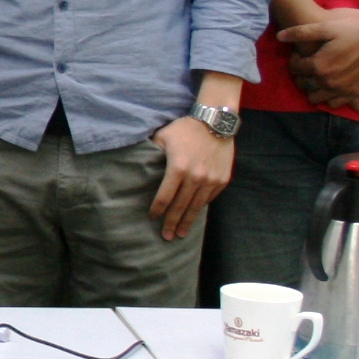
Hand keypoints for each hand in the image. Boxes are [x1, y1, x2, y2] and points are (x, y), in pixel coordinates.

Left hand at [148, 117, 234, 241]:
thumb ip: (151, 152)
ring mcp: (211, 180)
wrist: (216, 121)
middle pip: (180, 206)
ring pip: (197, 206)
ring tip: (181, 233)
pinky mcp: (223, 179)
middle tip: (166, 237)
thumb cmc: (185, 128)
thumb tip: (136, 163)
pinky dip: (201, 207)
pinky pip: (209, 198)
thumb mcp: (162, 136)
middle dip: (172, 223)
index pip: (165, 196)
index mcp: (178, 168)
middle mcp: (196, 177)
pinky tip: (194, 214)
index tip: (152, 218)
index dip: (157, 209)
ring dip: (188, 221)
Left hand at [274, 9, 358, 102]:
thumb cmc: (356, 29)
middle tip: (308, 64)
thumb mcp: (326, 27)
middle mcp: (328, 82)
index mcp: (318, 66)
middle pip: (303, 84)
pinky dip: (329, 96)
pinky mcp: (356, 93)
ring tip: (319, 75)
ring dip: (313, 87)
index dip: (295, 59)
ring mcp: (343, 90)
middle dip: (301, 75)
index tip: (300, 53)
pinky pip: (335, 103)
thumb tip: (279, 36)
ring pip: (316, 97)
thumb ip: (300, 33)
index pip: (295, 68)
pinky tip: (332, 84)